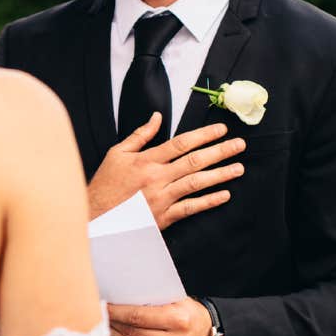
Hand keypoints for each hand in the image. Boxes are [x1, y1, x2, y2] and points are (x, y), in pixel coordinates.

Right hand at [87, 112, 246, 228]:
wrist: (95, 218)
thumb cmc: (105, 185)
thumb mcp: (117, 154)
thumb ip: (139, 135)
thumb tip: (156, 117)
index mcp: (146, 160)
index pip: (180, 143)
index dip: (203, 135)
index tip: (221, 130)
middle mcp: (156, 178)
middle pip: (194, 161)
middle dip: (220, 152)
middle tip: (239, 145)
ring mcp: (161, 198)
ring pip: (196, 183)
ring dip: (220, 175)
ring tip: (238, 168)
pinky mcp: (163, 217)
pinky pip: (190, 208)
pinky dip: (208, 202)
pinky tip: (224, 195)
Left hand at [108, 299, 212, 335]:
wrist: (203, 334)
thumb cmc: (186, 313)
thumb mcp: (175, 299)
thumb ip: (151, 298)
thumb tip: (120, 294)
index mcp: (178, 320)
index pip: (137, 316)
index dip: (116, 311)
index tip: (104, 304)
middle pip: (131, 331)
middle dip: (112, 320)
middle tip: (99, 311)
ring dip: (113, 334)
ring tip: (104, 323)